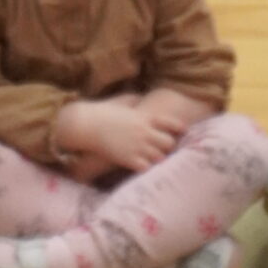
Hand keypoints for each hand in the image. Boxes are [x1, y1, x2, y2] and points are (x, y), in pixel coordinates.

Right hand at [59, 95, 185, 177]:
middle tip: (163, 149)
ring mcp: (138, 146)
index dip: (178, 129)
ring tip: (153, 160)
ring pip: (161, 157)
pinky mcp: (129, 159)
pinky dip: (147, 168)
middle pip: (170, 143)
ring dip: (158, 159)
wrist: (87, 124)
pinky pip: (147, 168)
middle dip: (168, 147)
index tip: (181, 132)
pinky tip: (142, 167)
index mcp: (145, 118)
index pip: (171, 123)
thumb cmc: (102, 112)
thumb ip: (135, 100)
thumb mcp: (122, 101)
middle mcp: (145, 132)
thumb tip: (142, 98)